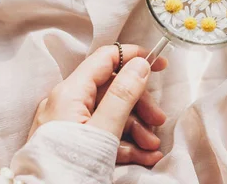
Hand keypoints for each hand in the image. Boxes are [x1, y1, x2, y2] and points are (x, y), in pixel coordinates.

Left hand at [28, 44, 167, 165]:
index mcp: (71, 92)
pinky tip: (142, 156)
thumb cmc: (69, 168)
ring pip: (110, 114)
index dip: (134, 57)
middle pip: (112, 89)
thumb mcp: (103, 131)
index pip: (106, 58)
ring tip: (151, 148)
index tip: (159, 63)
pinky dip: (124, 143)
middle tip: (159, 121)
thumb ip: (123, 95)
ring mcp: (68, 123)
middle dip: (140, 105)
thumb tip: (139, 63)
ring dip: (136, 128)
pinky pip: (102, 133)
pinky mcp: (72, 142)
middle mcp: (67, 102)